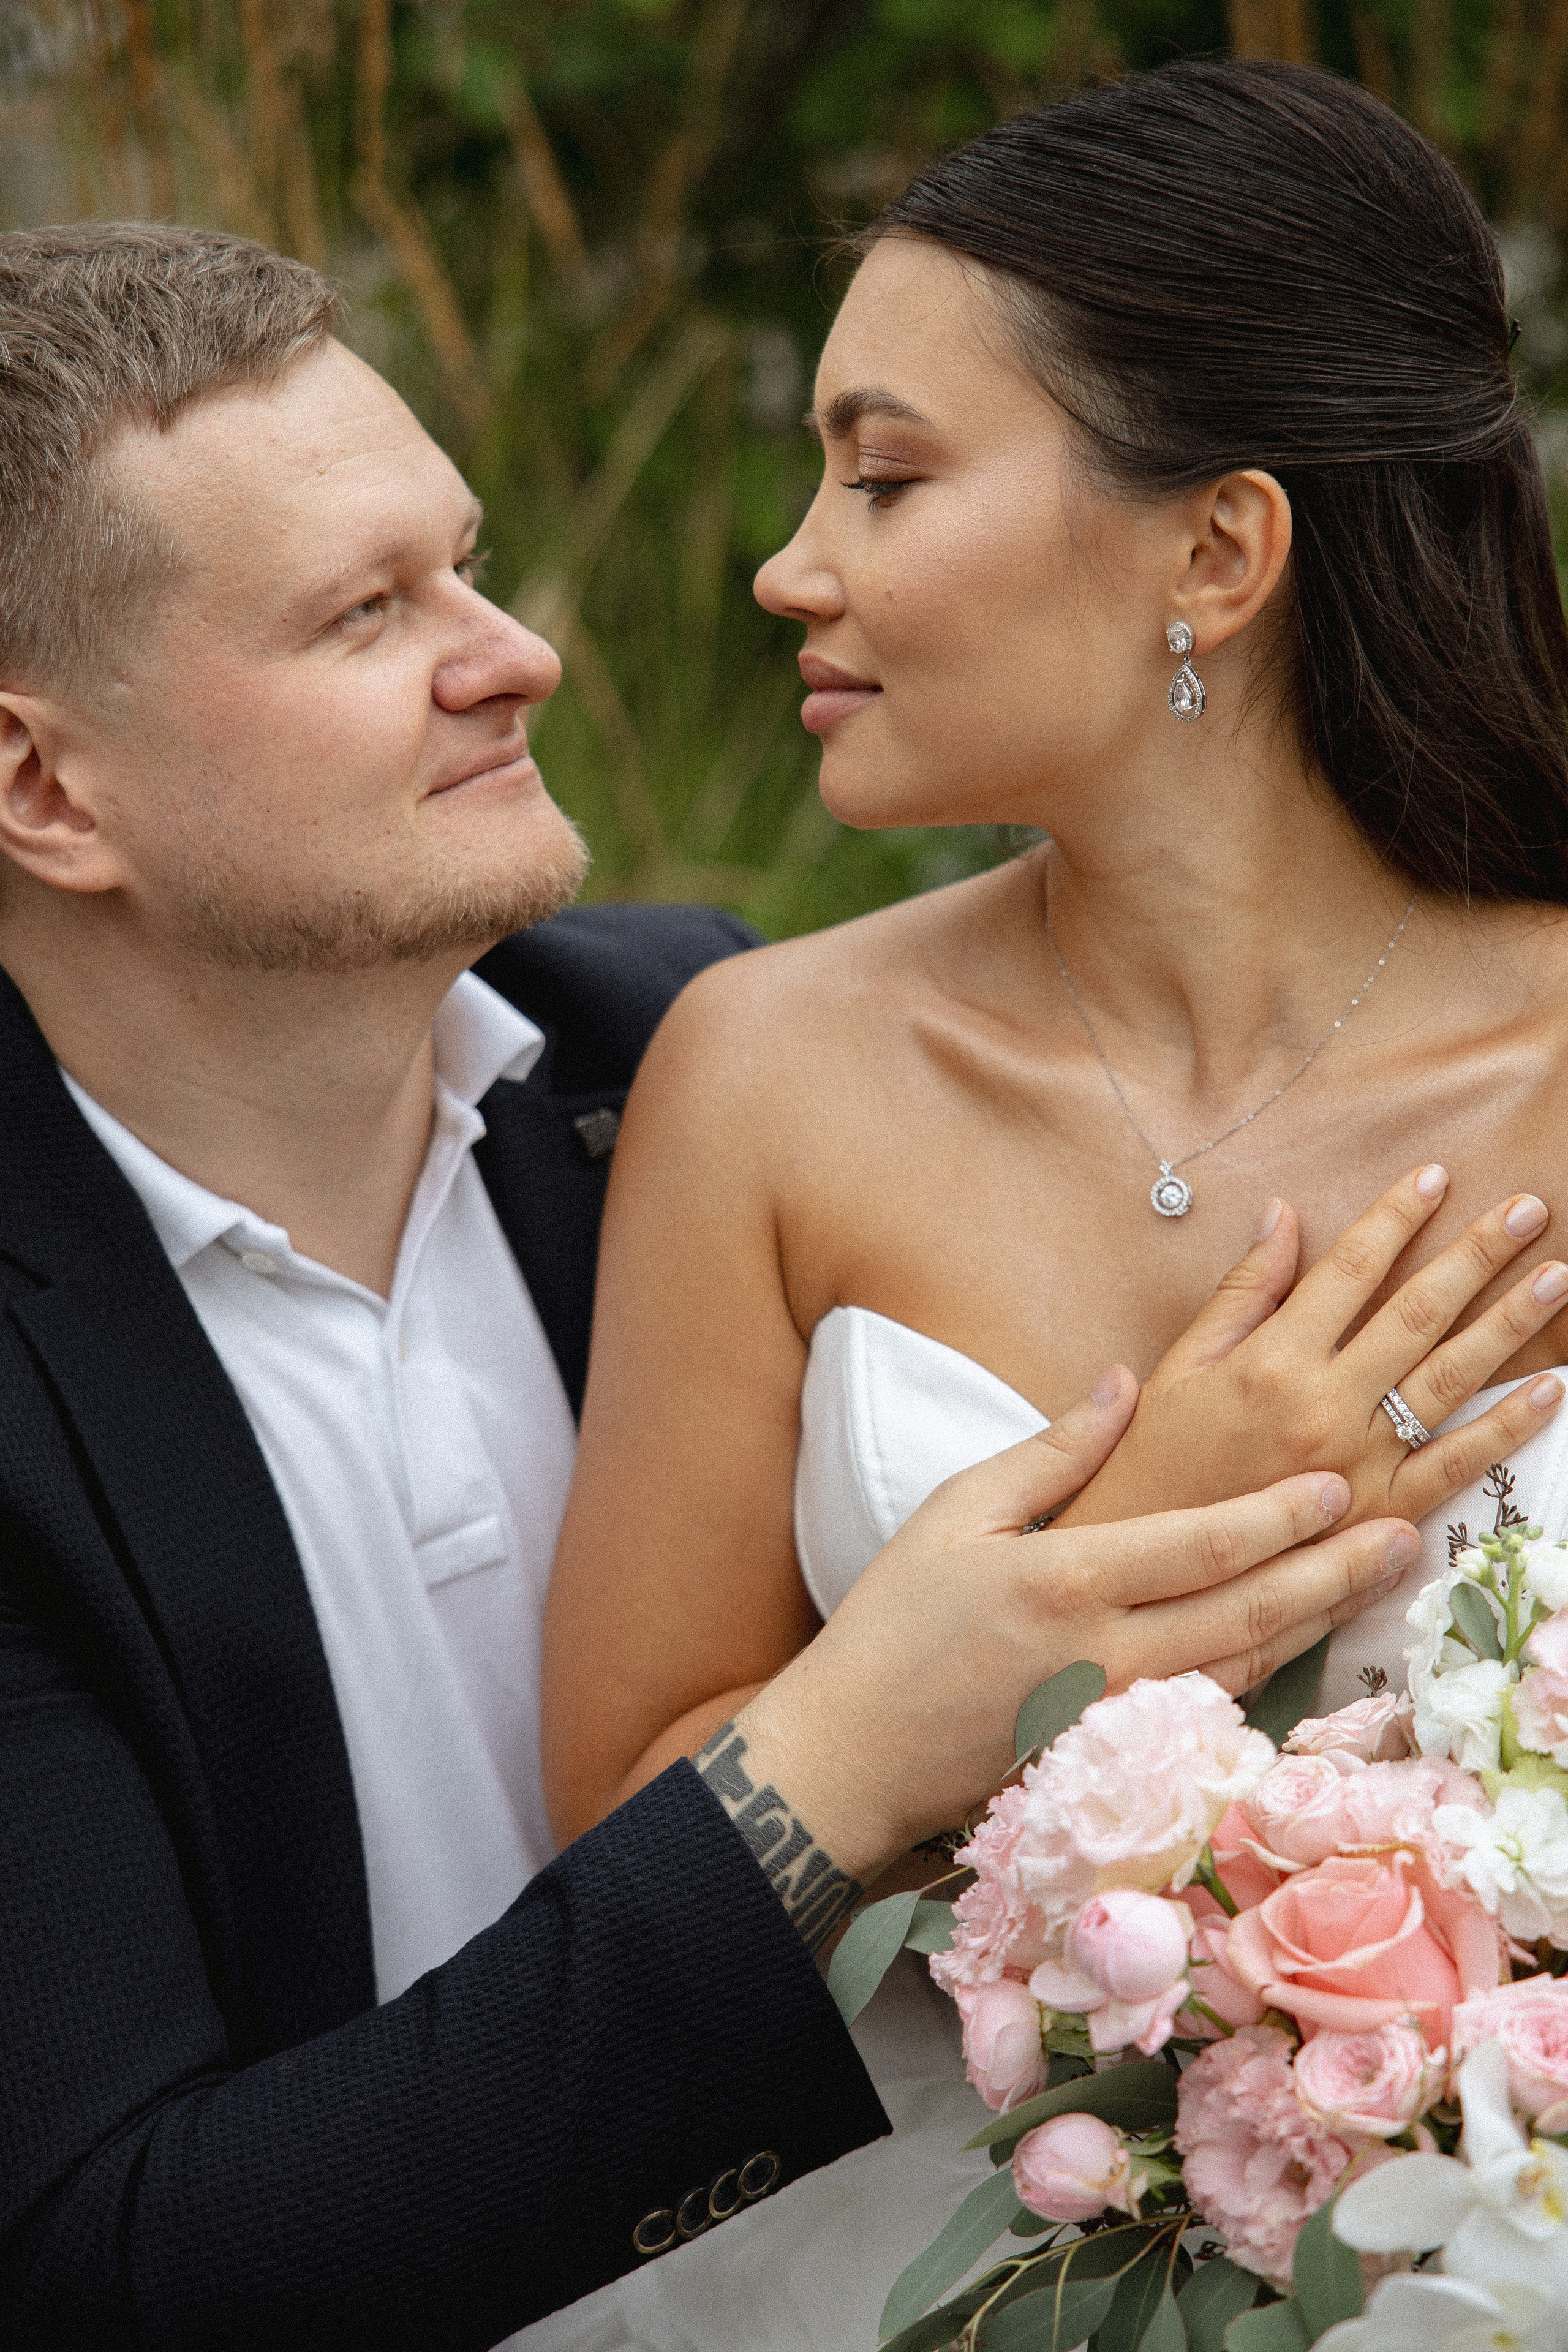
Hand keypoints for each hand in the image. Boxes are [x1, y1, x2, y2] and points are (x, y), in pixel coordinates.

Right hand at [732, 1374, 1413, 1890]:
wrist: (853, 1750)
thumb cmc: (894, 1622)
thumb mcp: (956, 1511)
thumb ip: (1050, 1451)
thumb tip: (1123, 1384)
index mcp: (1065, 1582)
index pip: (1200, 1546)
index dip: (1277, 1517)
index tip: (1336, 1484)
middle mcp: (1105, 1655)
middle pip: (1246, 1611)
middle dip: (1332, 1572)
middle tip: (1399, 1534)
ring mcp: (1117, 1715)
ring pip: (1245, 1664)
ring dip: (1321, 1621)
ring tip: (1377, 1579)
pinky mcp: (1116, 1754)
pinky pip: (1212, 1706)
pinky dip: (1271, 1670)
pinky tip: (1307, 1642)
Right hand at [1058, 1167, 1566, 1535]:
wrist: (1148, 1568)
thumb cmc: (1156, 1461)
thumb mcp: (1183, 1364)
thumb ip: (1244, 1290)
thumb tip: (1283, 1215)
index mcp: (1271, 1360)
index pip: (1351, 1269)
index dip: (1397, 1217)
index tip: (1436, 1176)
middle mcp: (1323, 1404)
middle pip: (1417, 1313)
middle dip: (1478, 1255)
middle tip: (1529, 1210)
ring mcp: (1359, 1462)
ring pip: (1451, 1379)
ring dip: (1510, 1323)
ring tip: (1554, 1278)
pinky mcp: (1379, 1515)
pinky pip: (1456, 1465)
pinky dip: (1507, 1427)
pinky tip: (1549, 1391)